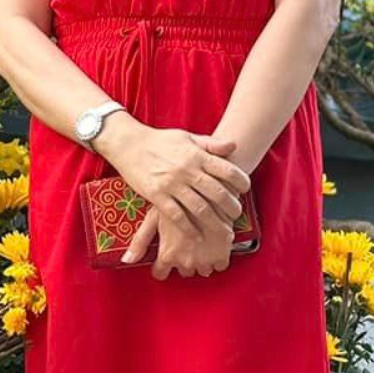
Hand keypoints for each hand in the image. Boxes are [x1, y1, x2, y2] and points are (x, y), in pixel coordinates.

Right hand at [103, 124, 249, 271]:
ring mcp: (172, 184)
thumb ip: (210, 144)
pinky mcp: (157, 195)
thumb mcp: (187, 137)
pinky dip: (189, 227)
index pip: (226, 170)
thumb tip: (234, 145)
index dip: (240, 181)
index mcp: (196, 155)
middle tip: (238, 215)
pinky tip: (197, 235)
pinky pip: (176, 215)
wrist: (128, 143)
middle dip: (231, 206)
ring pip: (200, 208)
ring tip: (224, 231)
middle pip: (217, 192)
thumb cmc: (159, 140)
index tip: (245, 190)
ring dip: (215, 221)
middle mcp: (186, 170)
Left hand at [125, 202, 237, 279]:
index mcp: (168, 254)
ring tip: (200, 242)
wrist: (209, 192)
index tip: (165, 259)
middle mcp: (187, 261)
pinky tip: (213, 244)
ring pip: (202, 270)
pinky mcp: (223, 255)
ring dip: (201, 260)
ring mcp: (206, 260)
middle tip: (184, 244)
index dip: (161, 266)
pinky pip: (220, 266)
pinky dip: (217, 258)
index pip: (160, 273)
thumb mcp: (155, 217)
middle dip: (183, 260)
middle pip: (183, 271)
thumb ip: (140, 241)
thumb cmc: (179, 201)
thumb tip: (126, 260)